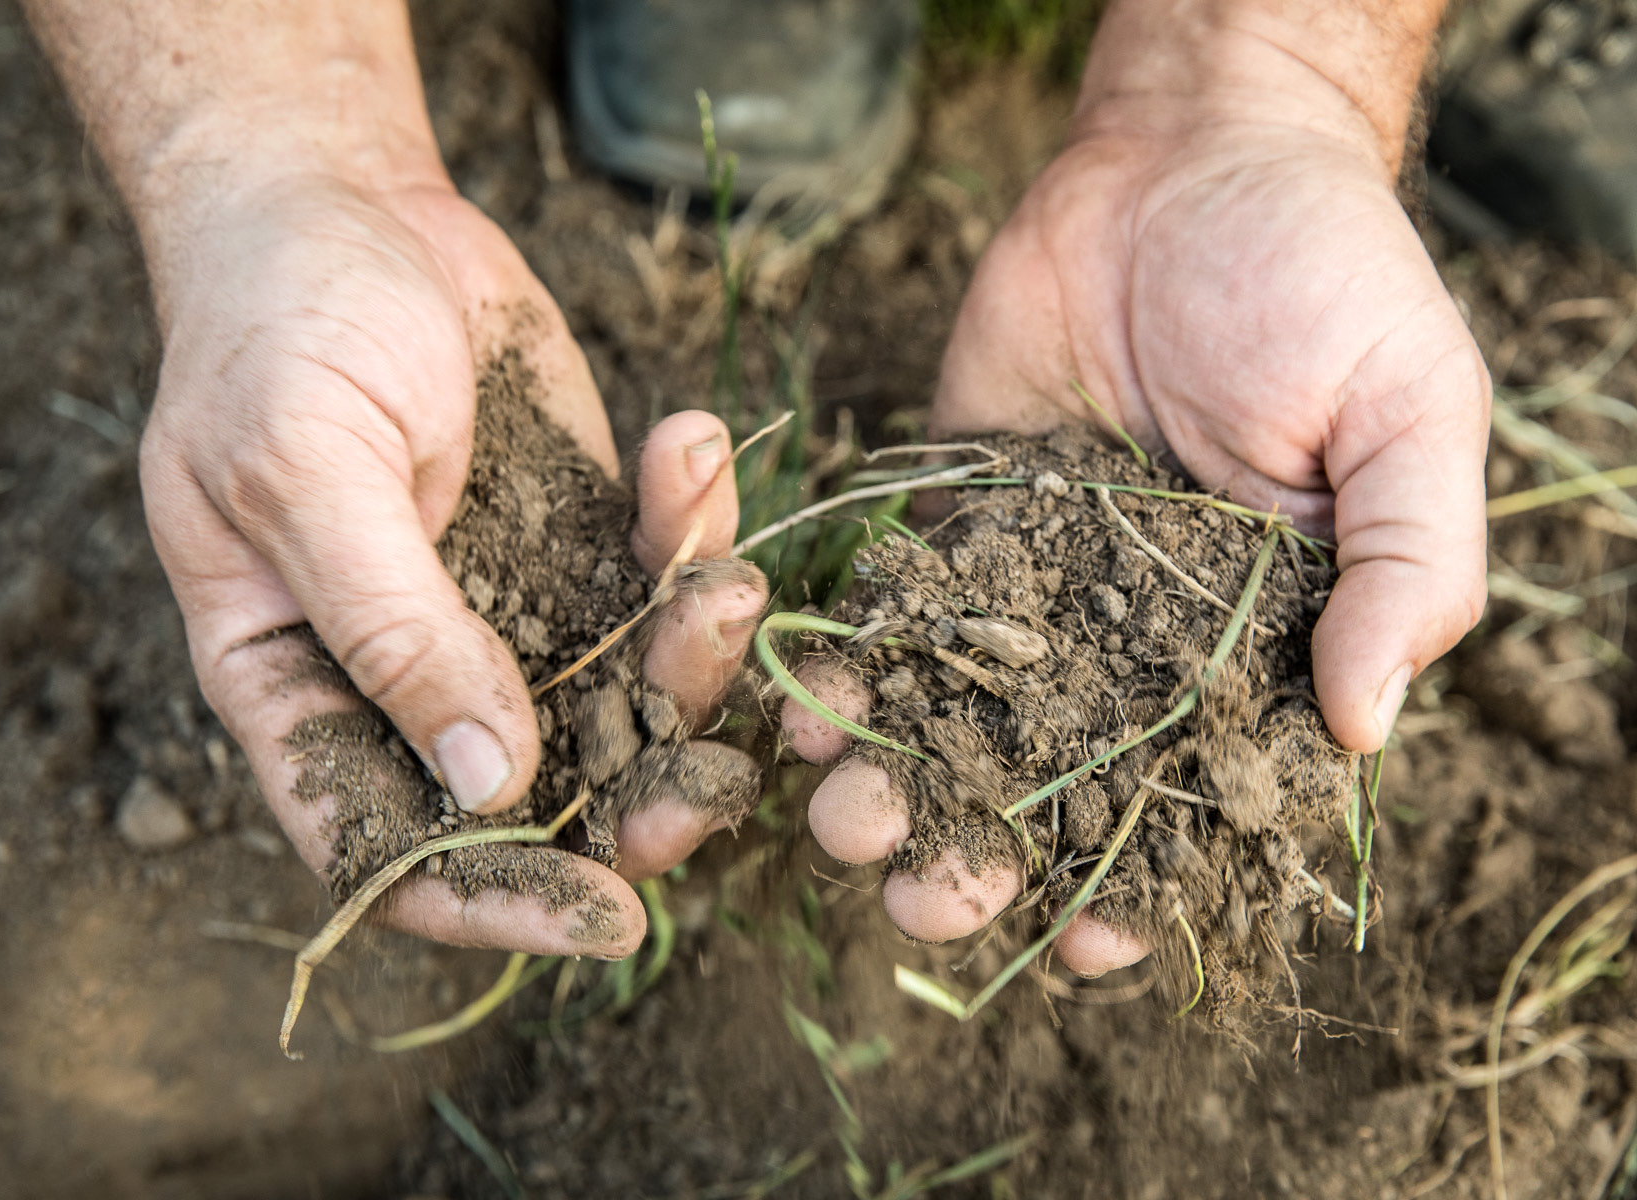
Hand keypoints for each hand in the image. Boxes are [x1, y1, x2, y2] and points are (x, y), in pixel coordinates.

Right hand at [140, 170, 765, 957]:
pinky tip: (693, 444)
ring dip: (692, 660)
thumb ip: (392, 629)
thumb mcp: (307, 474)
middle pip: (536, 797)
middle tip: (715, 783)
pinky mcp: (582, 539)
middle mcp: (411, 673)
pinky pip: (661, 577)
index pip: (388, 845)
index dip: (489, 899)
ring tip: (725, 581)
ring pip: (624, 698)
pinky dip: (695, 530)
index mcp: (301, 687)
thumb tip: (490, 782)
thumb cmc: (276, 329)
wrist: (339, 203)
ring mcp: (508, 610)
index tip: (602, 919)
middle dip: (636, 802)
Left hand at [793, 27, 1488, 970]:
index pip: (1206, 798)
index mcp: (1261, 642)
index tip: (1090, 949)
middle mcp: (1142, 635)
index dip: (1154, 883)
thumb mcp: (1407, 419)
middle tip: (929, 896)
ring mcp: (1042, 581)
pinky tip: (806, 721)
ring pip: (962, 716)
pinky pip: (898, 610)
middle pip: (1059, 782)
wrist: (1191, 156)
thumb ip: (1399, 569)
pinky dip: (853, 670)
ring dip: (903, 783)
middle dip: (992, 853)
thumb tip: (1361, 729)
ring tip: (848, 824)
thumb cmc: (1327, 280)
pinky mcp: (959, 515)